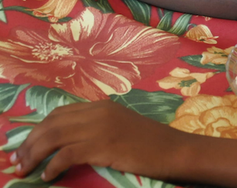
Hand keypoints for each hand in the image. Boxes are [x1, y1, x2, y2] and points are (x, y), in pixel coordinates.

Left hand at [13, 101, 186, 181]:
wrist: (173, 149)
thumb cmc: (150, 144)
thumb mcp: (120, 128)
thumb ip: (98, 128)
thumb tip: (68, 143)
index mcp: (102, 106)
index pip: (59, 113)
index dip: (37, 130)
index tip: (25, 147)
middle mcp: (98, 111)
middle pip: (51, 123)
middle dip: (29, 142)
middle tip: (17, 161)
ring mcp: (101, 127)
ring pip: (54, 136)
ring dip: (33, 154)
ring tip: (24, 170)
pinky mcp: (103, 145)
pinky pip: (67, 153)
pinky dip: (52, 165)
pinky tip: (47, 176)